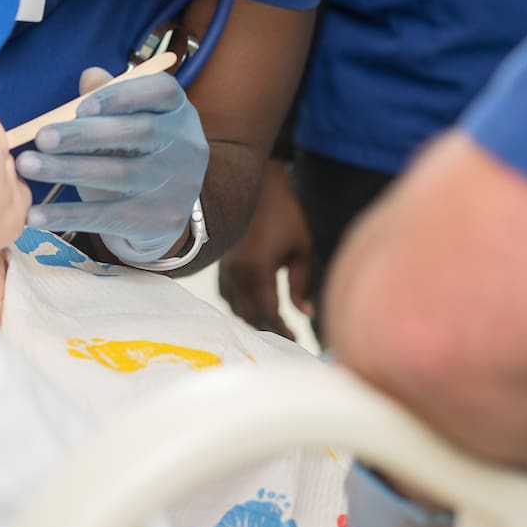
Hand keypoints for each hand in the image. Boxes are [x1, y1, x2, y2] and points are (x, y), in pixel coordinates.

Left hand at [16, 67, 208, 262]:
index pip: (163, 91)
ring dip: (67, 169)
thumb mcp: (128, 124)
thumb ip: (109, 98)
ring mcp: (180, 184)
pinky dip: (68, 215)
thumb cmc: (137, 156)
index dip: (123, 96)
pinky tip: (36, 214)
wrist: (161, 216)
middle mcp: (187, 144)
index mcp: (179, 111)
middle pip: (137, 132)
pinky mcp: (162, 219)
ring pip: (119, 174)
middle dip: (85, 134)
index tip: (81, 107)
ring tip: (27, 165)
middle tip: (42, 137)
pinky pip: (108, 216)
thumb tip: (89, 76)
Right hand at [218, 158, 315, 339]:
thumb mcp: (301, 248)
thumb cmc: (286, 214)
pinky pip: (227, 294)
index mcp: (258, 271)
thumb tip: (306, 314)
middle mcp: (237, 273)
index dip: (283, 330)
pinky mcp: (221, 263)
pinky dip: (240, 305)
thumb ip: (302, 284)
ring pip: (236, 307)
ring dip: (254, 318)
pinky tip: (254, 305)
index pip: (269, 313)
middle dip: (269, 328)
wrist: (258, 185)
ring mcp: (225, 268)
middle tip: (288, 336)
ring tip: (273, 323)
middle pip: (250, 315)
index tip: (298, 341)